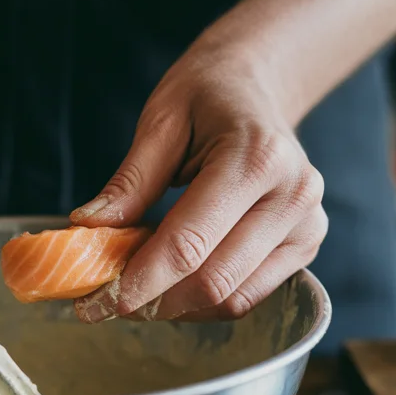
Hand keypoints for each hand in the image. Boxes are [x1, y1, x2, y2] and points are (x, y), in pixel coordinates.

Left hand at [71, 41, 326, 322]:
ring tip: (135, 291)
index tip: (96, 304)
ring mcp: (307, 224)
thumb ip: (130, 181)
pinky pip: (249, 296)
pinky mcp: (307, 244)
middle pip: (213, 280)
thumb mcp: (161, 121)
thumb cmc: (207, 95)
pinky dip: (204, 302)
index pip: (190, 243)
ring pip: (233, 299)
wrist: (259, 86)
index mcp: (257, 158)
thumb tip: (88, 229)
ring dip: (176, 308)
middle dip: (153, 302)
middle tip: (105, 303)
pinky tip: (172, 286)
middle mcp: (292, 195)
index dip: (140, 281)